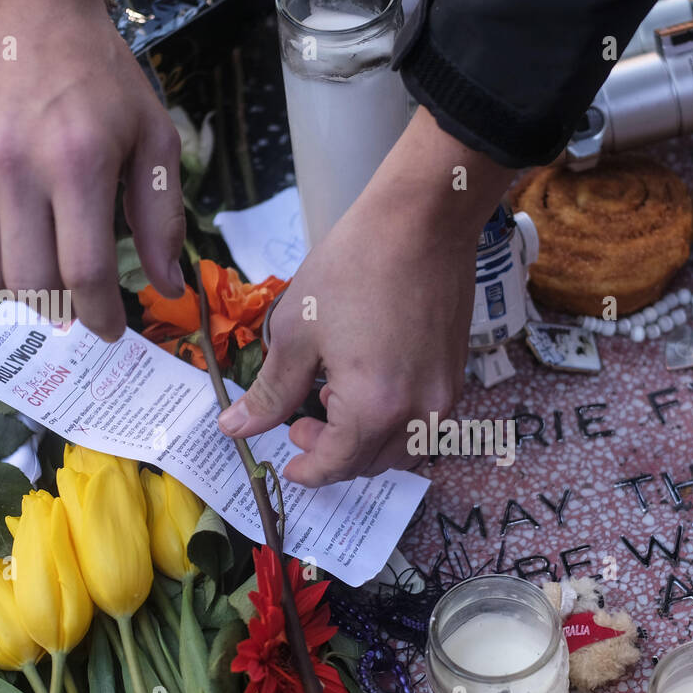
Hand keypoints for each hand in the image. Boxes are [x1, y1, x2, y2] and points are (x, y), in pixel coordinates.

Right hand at [0, 0, 185, 338]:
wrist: (27, 13)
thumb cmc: (102, 77)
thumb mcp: (153, 138)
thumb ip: (163, 218)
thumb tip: (170, 288)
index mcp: (78, 165)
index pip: (86, 272)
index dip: (103, 315)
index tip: (114, 327)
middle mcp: (16, 171)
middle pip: (33, 284)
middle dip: (66, 308)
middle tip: (83, 297)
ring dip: (19, 294)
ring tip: (45, 274)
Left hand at [217, 108, 515, 486]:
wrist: (423, 221)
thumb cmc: (356, 266)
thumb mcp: (297, 331)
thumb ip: (270, 392)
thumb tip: (237, 429)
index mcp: (373, 406)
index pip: (336, 464)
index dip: (306, 471)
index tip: (286, 463)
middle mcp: (417, 412)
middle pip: (371, 464)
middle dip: (333, 456)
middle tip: (299, 425)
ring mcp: (443, 396)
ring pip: (402, 451)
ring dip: (365, 445)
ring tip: (336, 403)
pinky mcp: (455, 376)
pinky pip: (423, 425)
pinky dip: (393, 425)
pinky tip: (370, 388)